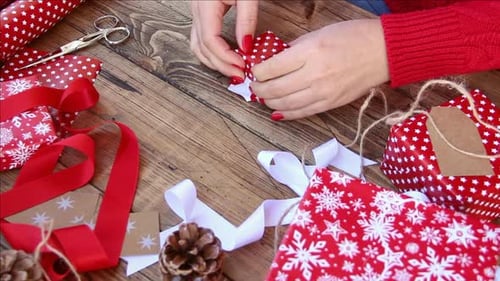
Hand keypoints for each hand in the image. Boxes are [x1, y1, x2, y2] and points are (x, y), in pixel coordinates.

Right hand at [190, 0, 258, 80]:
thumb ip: (247, 19)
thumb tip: (246, 46)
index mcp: (205, 4)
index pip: (209, 40)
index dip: (225, 57)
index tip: (242, 66)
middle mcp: (197, 9)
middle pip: (202, 46)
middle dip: (221, 65)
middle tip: (239, 75)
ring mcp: (197, 12)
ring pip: (198, 45)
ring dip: (214, 61)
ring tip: (233, 70)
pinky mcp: (203, 13)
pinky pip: (200, 39)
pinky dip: (212, 52)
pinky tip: (225, 58)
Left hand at [251, 19, 389, 119]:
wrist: (383, 52)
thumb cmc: (353, 37)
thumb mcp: (318, 34)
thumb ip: (295, 49)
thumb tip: (274, 61)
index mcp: (309, 52)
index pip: (271, 68)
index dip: (258, 71)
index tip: (256, 69)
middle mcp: (314, 75)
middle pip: (274, 89)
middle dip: (259, 88)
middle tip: (255, 85)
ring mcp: (323, 93)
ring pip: (285, 105)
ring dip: (269, 102)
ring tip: (264, 97)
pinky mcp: (330, 104)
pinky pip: (301, 113)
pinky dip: (285, 114)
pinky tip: (276, 111)